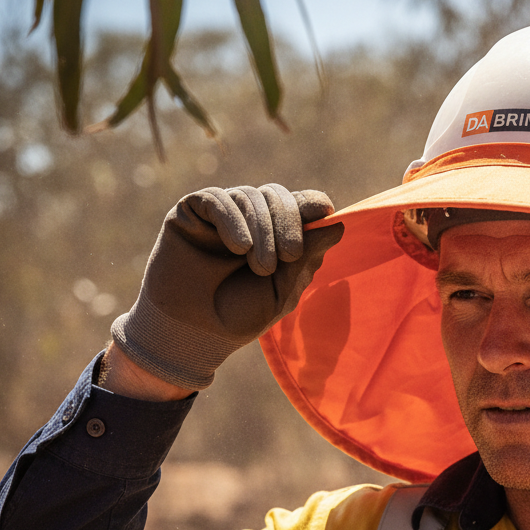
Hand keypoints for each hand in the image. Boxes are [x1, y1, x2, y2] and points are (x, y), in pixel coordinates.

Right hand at [111, 184, 342, 390]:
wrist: (193, 334)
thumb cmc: (239, 317)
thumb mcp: (282, 290)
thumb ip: (306, 256)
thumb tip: (338, 223)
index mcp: (274, 237)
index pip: (296, 204)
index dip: (310, 203)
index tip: (325, 211)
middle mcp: (247, 221)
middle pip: (276, 195)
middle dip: (289, 222)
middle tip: (289, 257)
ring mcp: (219, 215)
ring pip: (250, 195)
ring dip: (263, 230)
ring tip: (260, 267)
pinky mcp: (190, 213)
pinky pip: (217, 199)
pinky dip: (233, 220)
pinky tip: (239, 248)